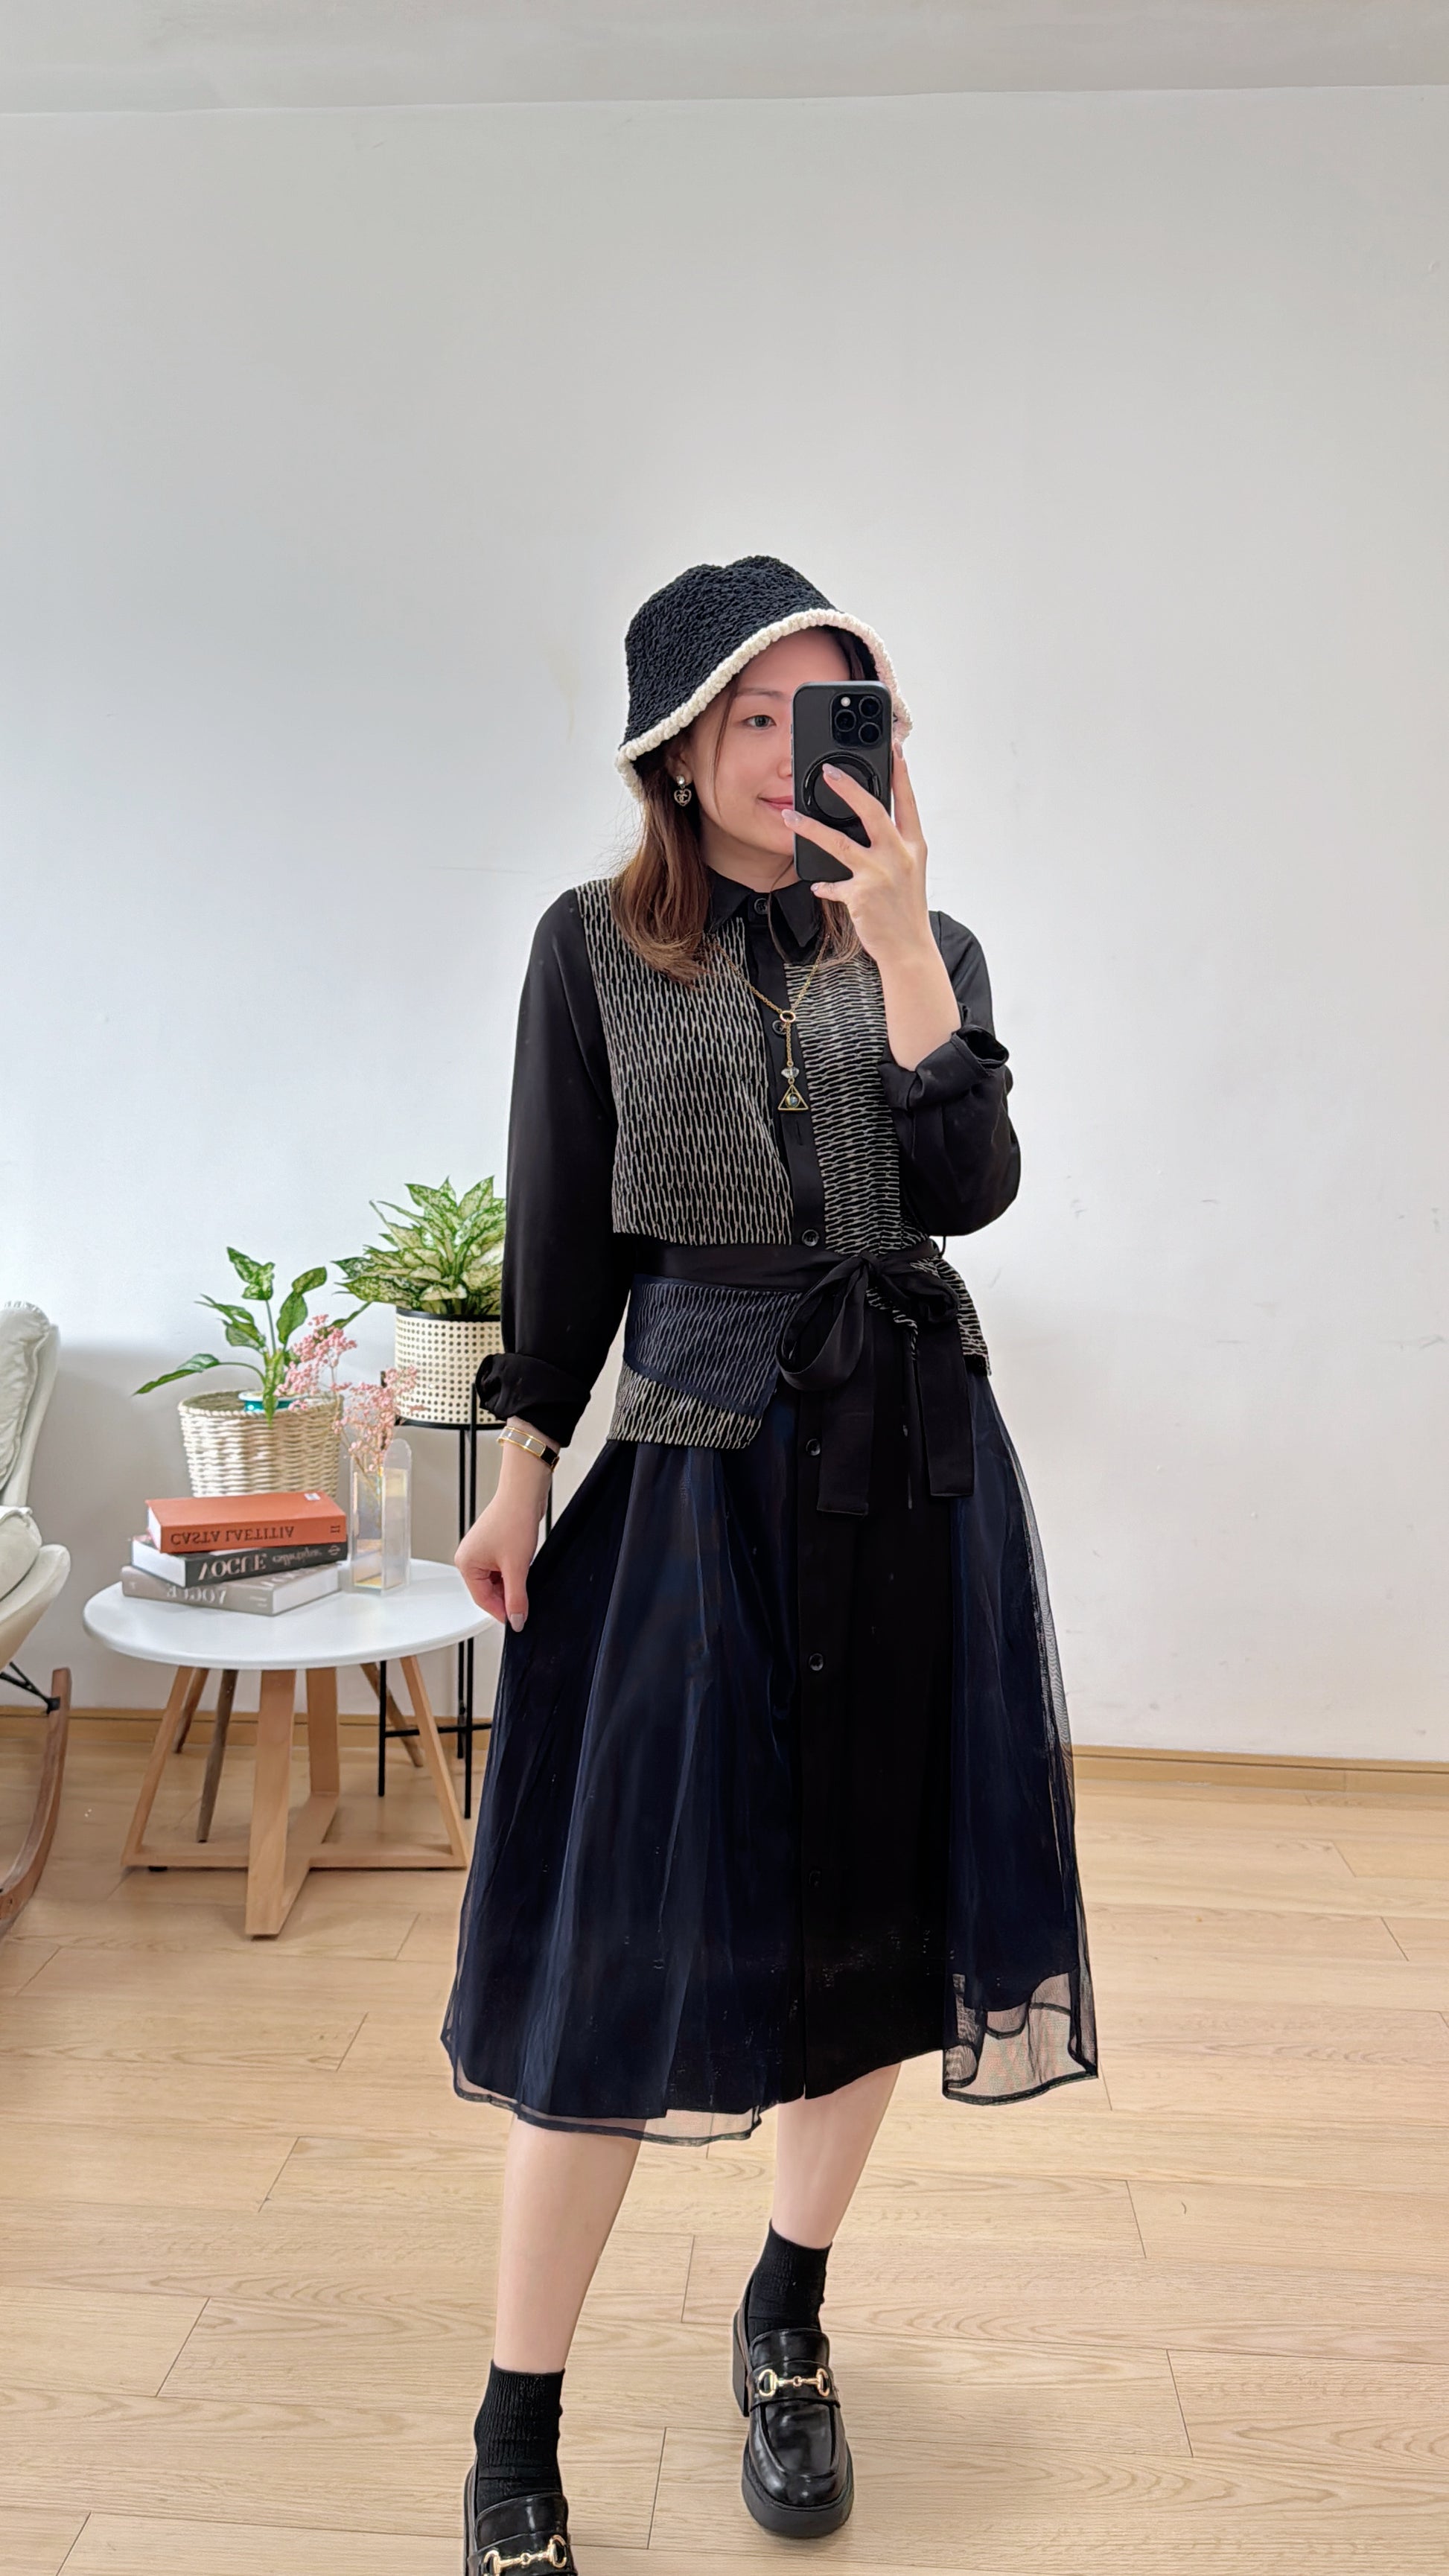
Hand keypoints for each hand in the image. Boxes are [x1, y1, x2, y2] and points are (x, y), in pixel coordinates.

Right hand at [455, 1424, 552, 1628]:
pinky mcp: (494, 1545)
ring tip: (525, 1574)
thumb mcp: (517, 1567)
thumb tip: (516, 1621)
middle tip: (526, 1601)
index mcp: (465, 1563)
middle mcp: (469, 1557)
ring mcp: (481, 1551)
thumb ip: (516, 1598)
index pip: (482, 1600)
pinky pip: (502, 1568)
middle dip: (508, 1596)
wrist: (525, 1493)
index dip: (502, 1612)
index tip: (518, 1621)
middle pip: (489, 1591)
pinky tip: (524, 1566)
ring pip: (497, 1580)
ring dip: (512, 1583)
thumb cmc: (514, 1520)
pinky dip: (514, 1572)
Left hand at [789, 745, 959, 1066]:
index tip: (894, 748)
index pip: (907, 801)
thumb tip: (868, 825)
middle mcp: (899, 856)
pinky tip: (818, 885)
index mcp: (914, 845)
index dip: (900, 774)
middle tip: (827, 770)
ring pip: (839, 842)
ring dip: (810, 828)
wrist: (908, 949)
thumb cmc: (906, 909)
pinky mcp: (860, 896)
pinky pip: (832, 884)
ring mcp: (879, 875)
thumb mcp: (909, 872)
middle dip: (847, 787)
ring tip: (789, 816)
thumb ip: (892, 846)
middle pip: (871, 811)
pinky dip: (824, 884)